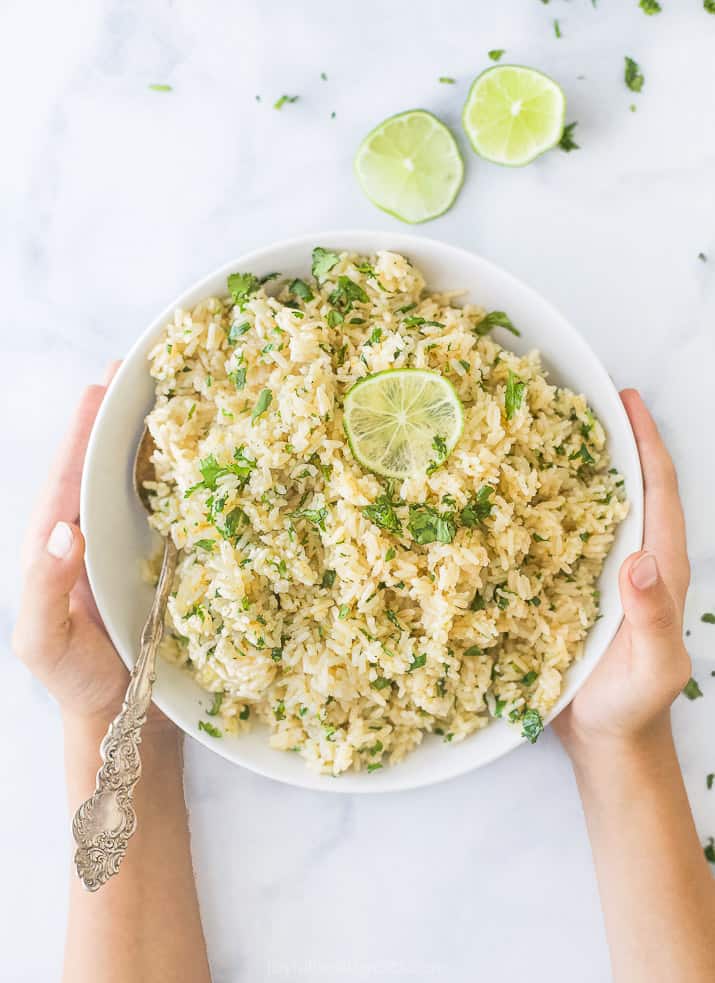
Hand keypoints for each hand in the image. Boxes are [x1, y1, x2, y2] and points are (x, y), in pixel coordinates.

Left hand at [12, 367, 170, 731]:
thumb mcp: (42, 642)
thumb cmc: (77, 677)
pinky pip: (178, 509)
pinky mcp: (167, 557)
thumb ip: (43, 590)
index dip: (87, 425)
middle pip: (108, 460)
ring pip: (144, 478)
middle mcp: (97, 529)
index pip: (71, 471)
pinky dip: (192, 477)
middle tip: (153, 369)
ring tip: (187, 396)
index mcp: (60, 539)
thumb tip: (65, 529)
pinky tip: (214, 457)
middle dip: (126, 414)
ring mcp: (132, 542)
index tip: (106, 382)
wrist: (123, 711)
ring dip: (162, 437)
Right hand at [554, 390, 690, 756]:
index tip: (627, 401)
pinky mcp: (572, 591)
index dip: (647, 444)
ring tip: (542, 435)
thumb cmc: (632, 708)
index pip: (660, 493)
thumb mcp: (653, 669)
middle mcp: (633, 562)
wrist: (606, 742)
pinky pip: (559, 539)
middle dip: (612, 441)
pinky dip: (543, 509)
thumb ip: (653, 618)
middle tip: (578, 402)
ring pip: (591, 509)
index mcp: (660, 570)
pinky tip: (514, 497)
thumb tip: (639, 560)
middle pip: (629, 488)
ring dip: (575, 470)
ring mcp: (602, 576)